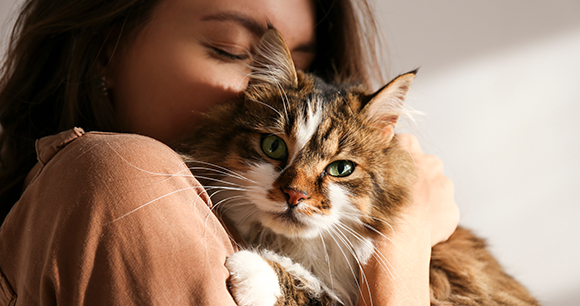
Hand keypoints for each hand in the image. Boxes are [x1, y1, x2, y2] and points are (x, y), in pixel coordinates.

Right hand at [357, 134, 459, 305]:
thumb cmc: (370, 207)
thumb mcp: (358, 174)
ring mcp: (444, 187)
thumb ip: (367, 160)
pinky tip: (415, 228)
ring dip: (424, 198)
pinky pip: (442, 212)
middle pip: (423, 164)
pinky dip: (432, 219)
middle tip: (394, 196)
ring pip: (435, 188)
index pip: (403, 143)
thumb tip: (361, 154)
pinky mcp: (451, 211)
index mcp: (408, 147)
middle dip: (412, 177)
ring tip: (404, 215)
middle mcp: (430, 162)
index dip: (393, 158)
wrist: (393, 240)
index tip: (385, 172)